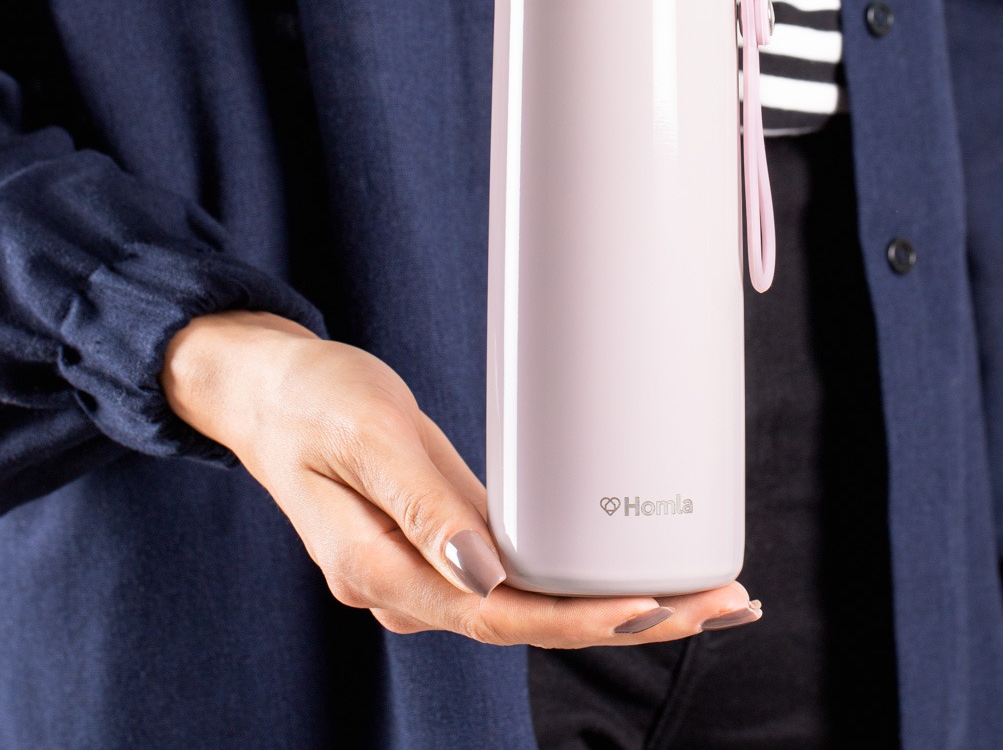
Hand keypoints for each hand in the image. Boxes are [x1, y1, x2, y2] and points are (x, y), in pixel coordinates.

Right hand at [161, 310, 761, 646]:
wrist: (269, 389)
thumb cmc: (311, 402)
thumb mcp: (368, 437)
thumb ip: (425, 507)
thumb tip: (491, 575)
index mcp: (386, 571)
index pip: (503, 615)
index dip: (584, 617)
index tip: (658, 608)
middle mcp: (415, 584)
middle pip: (536, 621)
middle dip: (636, 617)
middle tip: (725, 601)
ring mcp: (432, 566)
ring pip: (538, 602)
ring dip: (622, 601)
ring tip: (704, 590)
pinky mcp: (446, 538)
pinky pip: (524, 571)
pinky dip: (582, 575)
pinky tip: (629, 567)